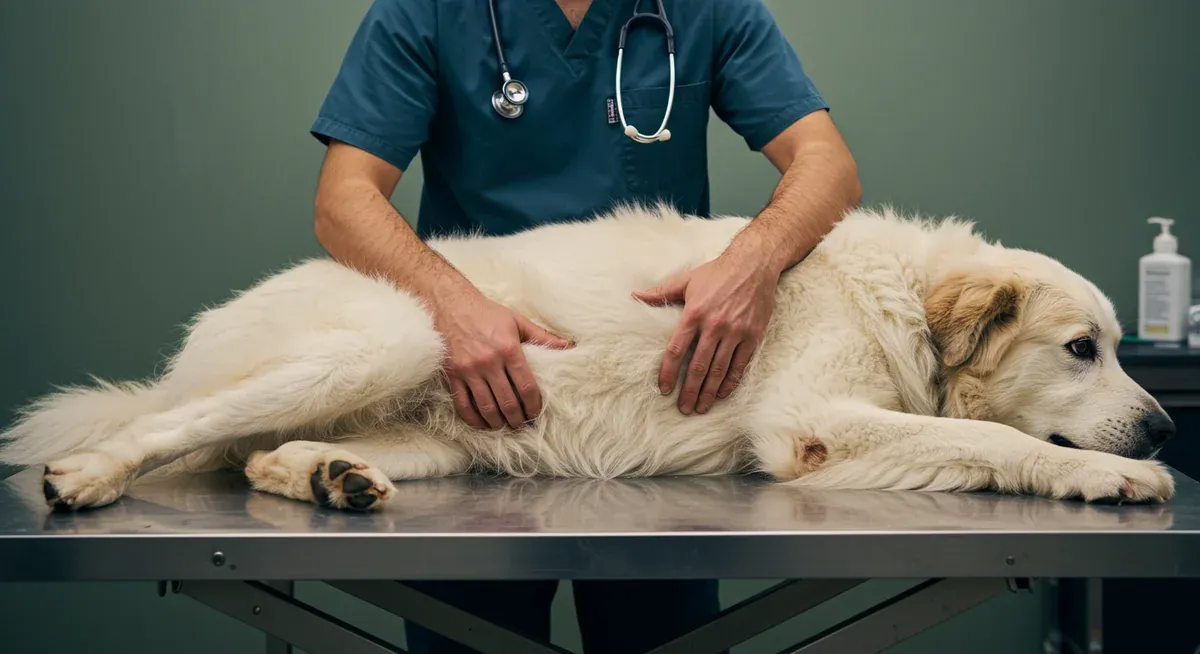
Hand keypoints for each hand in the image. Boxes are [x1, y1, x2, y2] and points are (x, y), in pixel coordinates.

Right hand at [432, 291, 572, 429]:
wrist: (451, 304)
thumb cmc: (488, 313)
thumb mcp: (518, 321)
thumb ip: (542, 337)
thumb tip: (568, 345)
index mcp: (509, 349)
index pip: (526, 386)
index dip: (534, 405)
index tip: (536, 413)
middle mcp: (489, 362)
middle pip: (508, 402)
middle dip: (518, 419)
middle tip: (523, 424)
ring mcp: (469, 370)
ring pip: (486, 407)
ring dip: (498, 422)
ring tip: (506, 426)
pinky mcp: (452, 374)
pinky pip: (463, 404)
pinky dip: (474, 419)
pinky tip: (483, 423)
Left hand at [633, 250, 779, 414]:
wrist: (754, 264)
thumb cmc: (717, 272)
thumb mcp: (687, 280)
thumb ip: (661, 292)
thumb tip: (635, 295)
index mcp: (694, 313)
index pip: (677, 350)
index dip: (669, 372)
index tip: (664, 390)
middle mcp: (714, 326)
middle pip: (698, 366)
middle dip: (689, 391)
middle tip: (683, 409)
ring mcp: (735, 332)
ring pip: (719, 370)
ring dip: (708, 392)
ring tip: (700, 407)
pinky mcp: (752, 335)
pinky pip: (740, 365)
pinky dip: (730, 382)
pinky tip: (722, 394)